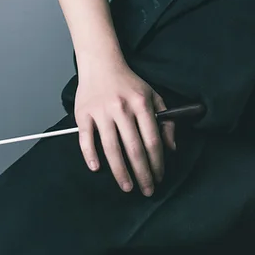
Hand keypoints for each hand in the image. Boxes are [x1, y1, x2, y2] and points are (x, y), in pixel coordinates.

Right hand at [74, 59, 176, 196]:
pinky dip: (90, 155)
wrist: (101, 63)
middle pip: (134, 149)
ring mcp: (101, 111)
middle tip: (146, 190)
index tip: (159, 177)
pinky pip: (86, 139)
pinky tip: (97, 168)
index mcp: (141, 103)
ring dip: (120, 171)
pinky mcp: (84, 114)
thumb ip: (165, 119)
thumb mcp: (152, 95)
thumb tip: (171, 147)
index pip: (152, 141)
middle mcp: (121, 108)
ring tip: (127, 186)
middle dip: (142, 174)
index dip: (157, 163)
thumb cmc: (128, 82)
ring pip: (111, 148)